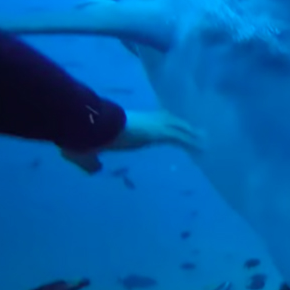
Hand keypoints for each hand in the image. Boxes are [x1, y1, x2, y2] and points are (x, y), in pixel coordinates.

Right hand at [61, 110, 203, 173]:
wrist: (87, 127)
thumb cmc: (84, 137)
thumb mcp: (85, 152)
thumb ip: (91, 161)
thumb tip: (94, 168)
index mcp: (128, 124)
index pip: (151, 123)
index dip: (162, 127)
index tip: (170, 131)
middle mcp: (143, 121)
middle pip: (170, 121)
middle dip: (183, 127)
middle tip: (198, 133)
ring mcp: (151, 124)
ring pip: (178, 128)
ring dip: (192, 134)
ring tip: (206, 141)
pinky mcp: (156, 132)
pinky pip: (180, 137)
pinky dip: (192, 142)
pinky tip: (203, 147)